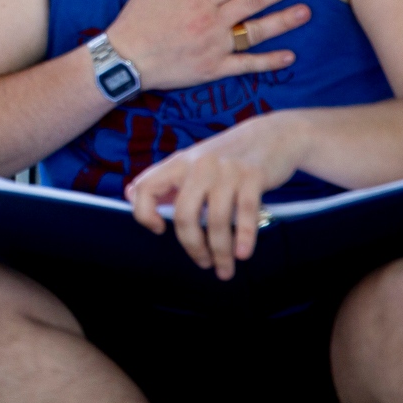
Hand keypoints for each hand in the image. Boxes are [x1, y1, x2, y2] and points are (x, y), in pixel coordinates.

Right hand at [105, 0, 311, 90]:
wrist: (123, 61)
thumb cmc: (136, 20)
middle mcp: (212, 21)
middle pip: (254, 0)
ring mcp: (215, 47)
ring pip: (256, 31)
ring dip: (283, 21)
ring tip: (306, 11)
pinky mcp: (213, 70)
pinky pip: (246, 65)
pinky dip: (268, 62)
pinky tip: (289, 56)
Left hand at [125, 114, 301, 279]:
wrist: (272, 134)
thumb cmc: (228, 155)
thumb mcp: (192, 161)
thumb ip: (164, 180)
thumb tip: (130, 194)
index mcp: (179, 162)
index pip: (146, 188)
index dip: (144, 213)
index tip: (158, 229)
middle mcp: (200, 165)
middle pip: (184, 214)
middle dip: (192, 246)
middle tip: (202, 262)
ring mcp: (227, 170)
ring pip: (216, 220)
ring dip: (220, 251)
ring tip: (224, 268)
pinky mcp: (253, 176)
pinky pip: (245, 213)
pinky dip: (243, 237)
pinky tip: (242, 254)